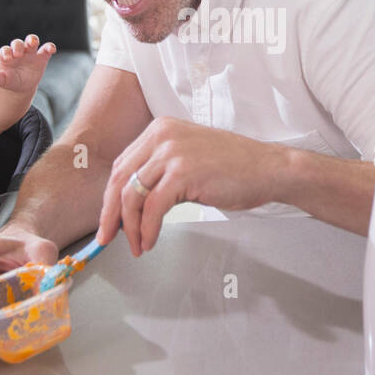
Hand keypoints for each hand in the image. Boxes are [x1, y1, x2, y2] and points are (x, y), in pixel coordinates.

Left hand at [0, 34, 55, 98]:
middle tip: (18, 54)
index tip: (7, 58)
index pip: (5, 50)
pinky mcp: (41, 57)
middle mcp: (18, 52)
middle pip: (18, 43)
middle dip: (18, 46)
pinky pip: (46, 49)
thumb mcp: (4, 82)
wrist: (21, 85)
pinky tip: (52, 49)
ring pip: (31, 41)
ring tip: (32, 42)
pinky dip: (49, 47)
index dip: (6, 52)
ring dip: (32, 40)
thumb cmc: (10, 80)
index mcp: (7, 56)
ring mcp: (30, 53)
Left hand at [97, 117, 287, 256]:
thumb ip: (159, 172)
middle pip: (120, 180)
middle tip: (106, 238)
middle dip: (110, 214)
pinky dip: (147, 229)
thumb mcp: (187, 158)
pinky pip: (152, 208)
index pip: (122, 165)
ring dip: (129, 227)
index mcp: (160, 129)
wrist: (267, 169)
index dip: (110, 197)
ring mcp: (172, 153)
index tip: (109, 220)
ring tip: (136, 245)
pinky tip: (149, 241)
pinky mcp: (183, 173)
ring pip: (132, 196)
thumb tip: (131, 205)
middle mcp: (162, 135)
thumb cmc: (233, 168)